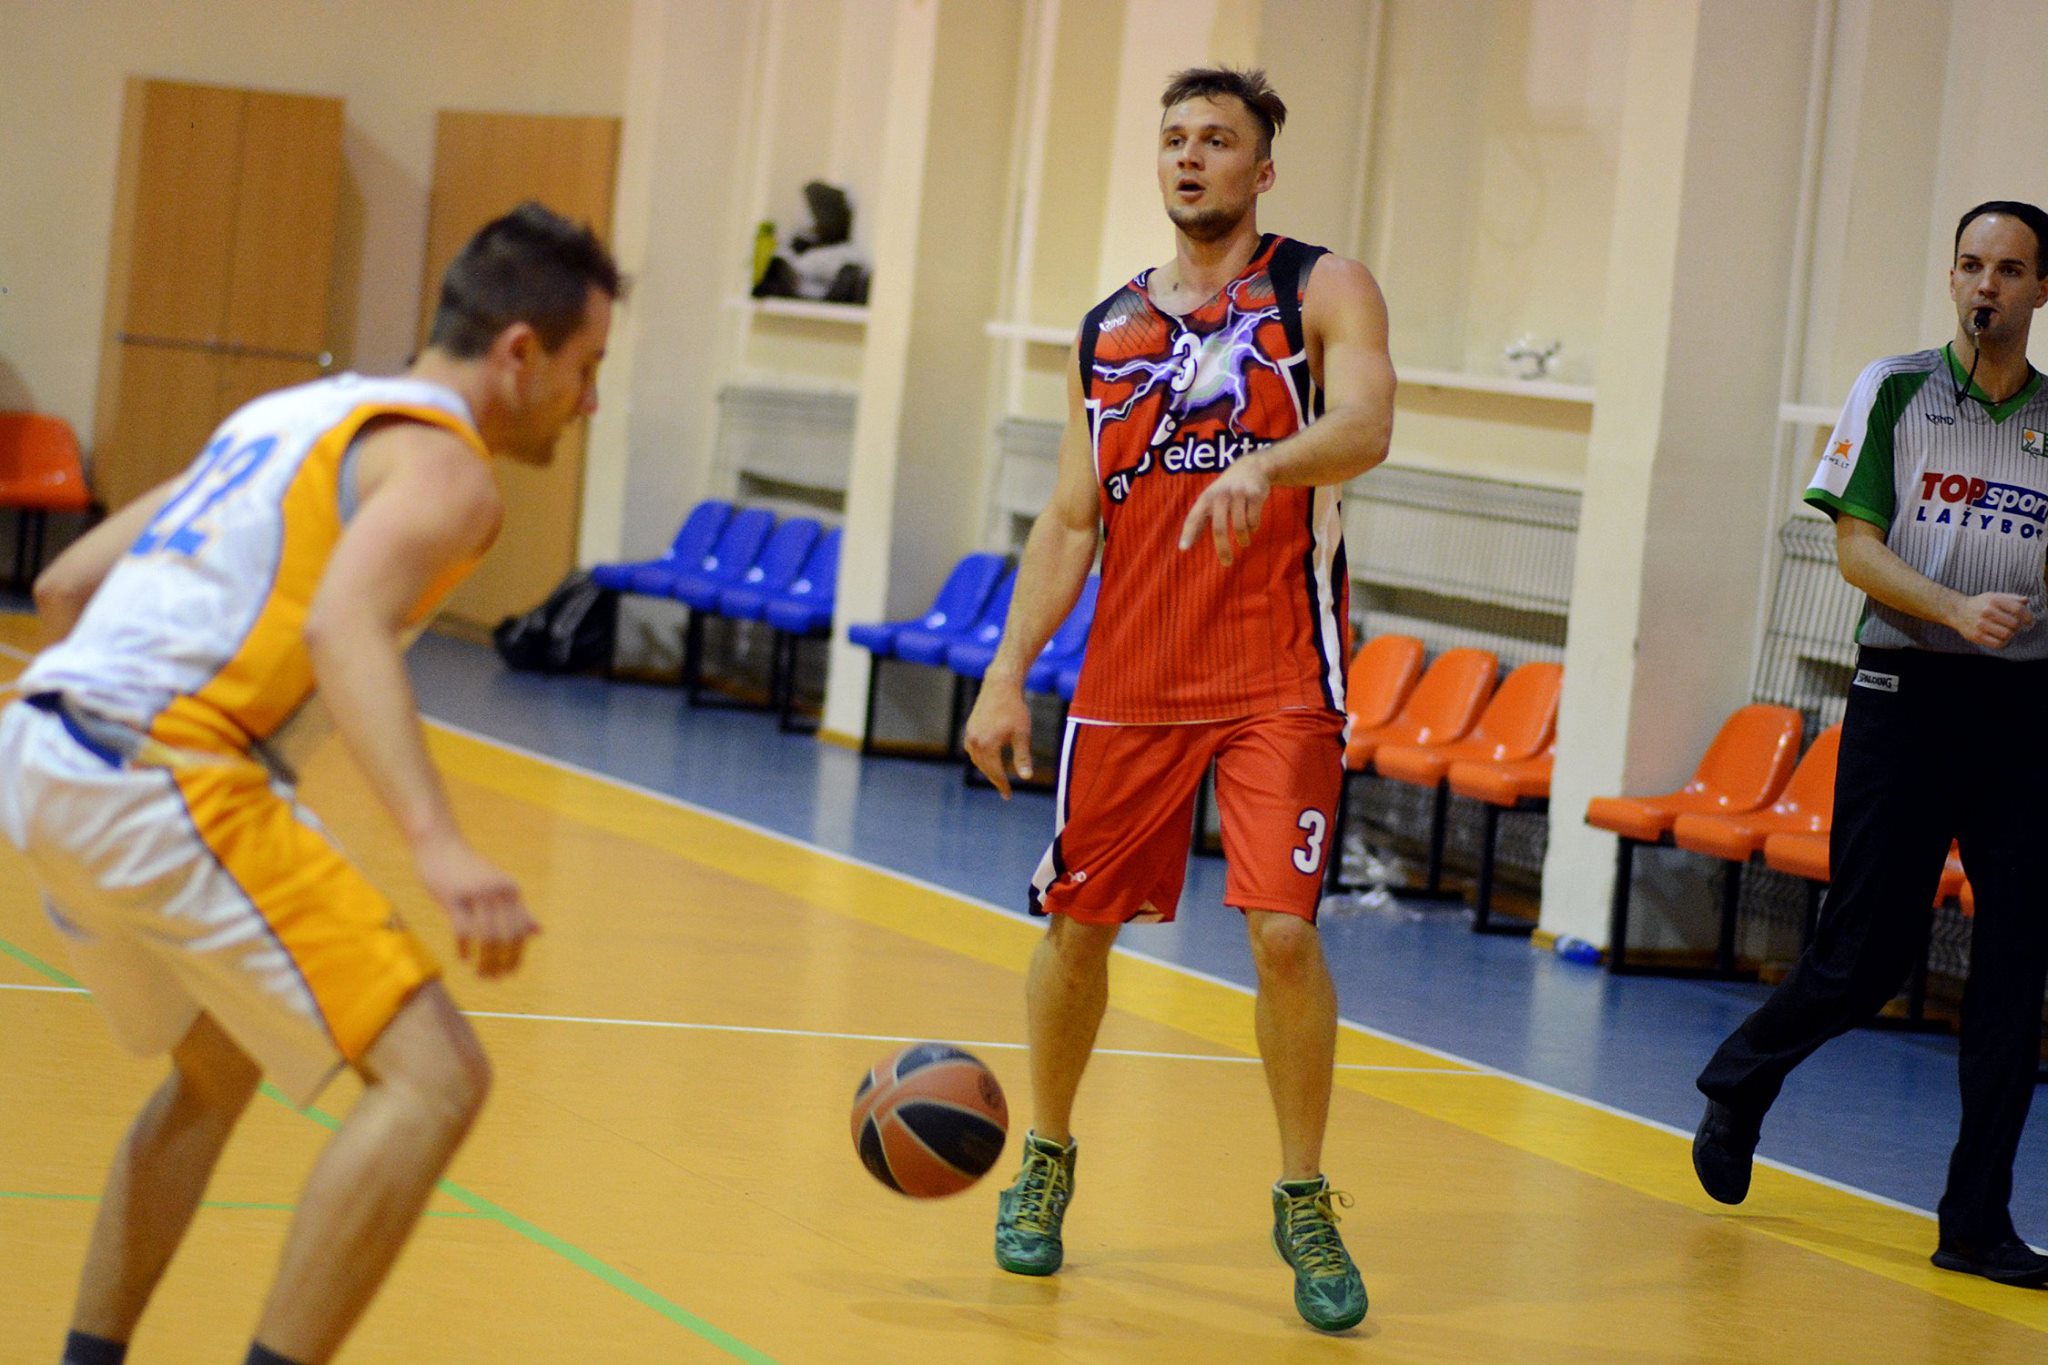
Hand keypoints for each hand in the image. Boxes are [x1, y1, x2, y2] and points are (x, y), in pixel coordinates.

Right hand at [413, 833, 538, 977]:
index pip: (520, 931)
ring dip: (484, 961)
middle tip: (493, 978)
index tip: (510, 973)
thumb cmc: (469, 870)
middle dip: (500, 963)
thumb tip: (539, 932)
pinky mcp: (453, 897)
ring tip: (480, 974)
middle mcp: (497, 892)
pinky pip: (462, 930)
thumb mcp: (499, 886)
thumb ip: (518, 910)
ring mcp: (476, 894)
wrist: (440, 845)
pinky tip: (464, 959)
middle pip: (505, 938)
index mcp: (511, 891)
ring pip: (486, 937)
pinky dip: (464, 948)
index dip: (517, 956)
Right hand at [963, 679, 1032, 798]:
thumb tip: (1027, 778)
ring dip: (987, 769)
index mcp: (987, 745)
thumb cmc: (1014, 709)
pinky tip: (987, 759)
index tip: (1008, 796)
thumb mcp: (1022, 734)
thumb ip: (1022, 757)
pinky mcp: (969, 728)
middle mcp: (975, 742)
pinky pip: (972, 750)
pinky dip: (980, 758)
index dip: (1002, 785)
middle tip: (1004, 790)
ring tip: (997, 777)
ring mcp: (970, 734)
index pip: (995, 772)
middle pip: (985, 768)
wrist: (1000, 685)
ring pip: (977, 760)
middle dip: (995, 780)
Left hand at [1178, 454, 1270, 564]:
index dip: (1188, 533)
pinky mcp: (1255, 495)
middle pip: (1219, 527)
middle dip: (1223, 549)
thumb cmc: (1226, 489)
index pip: (1193, 517)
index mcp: (1206, 498)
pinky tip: (1253, 527)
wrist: (1252, 467)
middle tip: (1227, 563)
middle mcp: (1221, 495)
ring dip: (1243, 539)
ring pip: (1240, 526)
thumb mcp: (1210, 499)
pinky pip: (1253, 520)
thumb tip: (1185, 546)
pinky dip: (1253, 528)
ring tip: (1244, 542)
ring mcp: (1239, 494)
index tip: (1183, 548)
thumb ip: (1199, 521)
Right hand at [1950, 592, 2032, 648]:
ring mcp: (1980, 624)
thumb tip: (2026, 601)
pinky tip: (2002, 638)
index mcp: (1993, 600)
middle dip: (2018, 627)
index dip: (2028, 617)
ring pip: (2007, 635)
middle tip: (2015, 627)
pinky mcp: (1976, 636)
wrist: (1957, 611)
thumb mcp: (1994, 596)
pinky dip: (2003, 642)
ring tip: (2007, 632)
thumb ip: (2011, 598)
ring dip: (2011, 635)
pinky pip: (1998, 644)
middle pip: (2014, 624)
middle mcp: (1987, 611)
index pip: (2018, 609)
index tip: (2030, 622)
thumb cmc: (1980, 604)